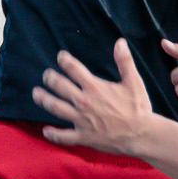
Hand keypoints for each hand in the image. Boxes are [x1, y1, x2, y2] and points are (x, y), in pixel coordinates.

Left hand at [34, 39, 154, 151]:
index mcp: (95, 87)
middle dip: (50, 78)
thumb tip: (120, 42)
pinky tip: (45, 131)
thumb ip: (125, 61)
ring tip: (36, 94)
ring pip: (56, 108)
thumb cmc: (138, 108)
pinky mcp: (83, 136)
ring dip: (44, 100)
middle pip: (60, 86)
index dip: (65, 60)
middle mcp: (84, 102)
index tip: (60, 56)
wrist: (141, 134)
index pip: (74, 69)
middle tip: (46, 75)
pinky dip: (53, 134)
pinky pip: (63, 136)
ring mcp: (81, 120)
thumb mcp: (134, 82)